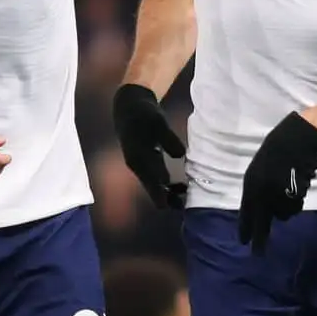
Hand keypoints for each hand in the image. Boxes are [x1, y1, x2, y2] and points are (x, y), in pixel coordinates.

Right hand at [112, 84, 187, 208]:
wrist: (131, 106)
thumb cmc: (144, 114)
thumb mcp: (157, 123)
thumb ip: (168, 139)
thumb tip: (179, 155)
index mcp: (137, 158)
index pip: (149, 180)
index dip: (159, 194)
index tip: (168, 205)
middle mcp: (138, 165)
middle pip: (152, 187)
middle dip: (166, 198)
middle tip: (183, 208)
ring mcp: (142, 163)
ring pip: (155, 184)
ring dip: (169, 193)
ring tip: (186, 199)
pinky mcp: (147, 160)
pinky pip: (157, 177)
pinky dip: (168, 184)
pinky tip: (181, 187)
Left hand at [238, 112, 316, 254]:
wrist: (297, 137)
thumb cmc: (278, 151)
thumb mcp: (261, 170)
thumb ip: (259, 189)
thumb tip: (259, 211)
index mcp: (251, 183)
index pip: (246, 210)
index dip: (245, 226)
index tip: (243, 242)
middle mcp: (262, 190)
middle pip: (260, 220)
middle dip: (259, 237)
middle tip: (258, 253)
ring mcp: (278, 191)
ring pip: (282, 214)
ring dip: (285, 209)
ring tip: (289, 190)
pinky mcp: (294, 191)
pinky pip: (294, 206)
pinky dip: (295, 201)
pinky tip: (297, 186)